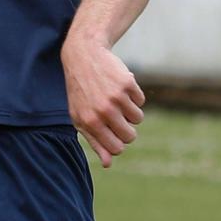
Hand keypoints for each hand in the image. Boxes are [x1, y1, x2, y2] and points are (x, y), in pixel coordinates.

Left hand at [62, 30, 144, 167]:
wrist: (84, 57)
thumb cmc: (81, 92)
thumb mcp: (80, 118)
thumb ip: (94, 142)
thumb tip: (108, 164)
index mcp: (89, 123)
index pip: (116, 149)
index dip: (119, 144)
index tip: (114, 136)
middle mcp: (103, 111)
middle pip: (130, 136)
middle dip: (127, 131)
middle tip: (117, 118)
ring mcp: (116, 97)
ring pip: (137, 119)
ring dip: (130, 112)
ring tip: (116, 100)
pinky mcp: (128, 84)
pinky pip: (140, 102)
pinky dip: (133, 97)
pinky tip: (119, 87)